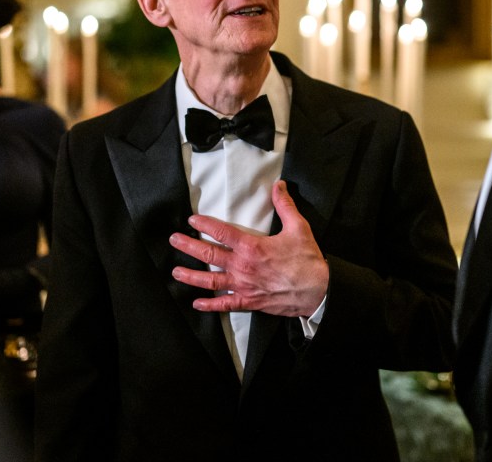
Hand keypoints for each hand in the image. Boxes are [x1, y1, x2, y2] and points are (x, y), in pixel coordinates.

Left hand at [169, 181, 328, 317]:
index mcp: (252, 247)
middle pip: (209, 255)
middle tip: (174, 240)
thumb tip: (278, 185)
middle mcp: (243, 266)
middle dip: (188, 246)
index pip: (221, 232)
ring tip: (176, 271)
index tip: (192, 220)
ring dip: (191, 276)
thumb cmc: (307, 260)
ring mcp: (244, 286)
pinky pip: (225, 305)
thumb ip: (285, 205)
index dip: (204, 224)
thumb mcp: (298, 227)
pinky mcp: (249, 302)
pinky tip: (196, 303)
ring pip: (210, 281)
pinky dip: (209, 305)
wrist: (317, 291)